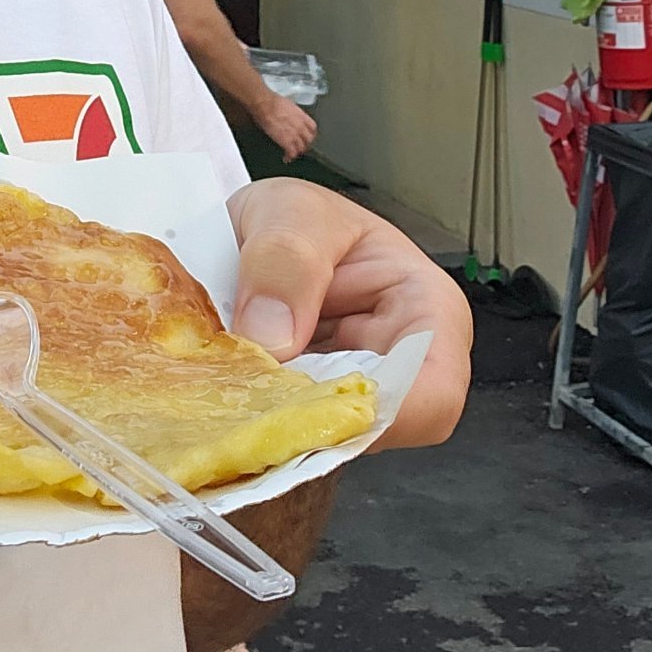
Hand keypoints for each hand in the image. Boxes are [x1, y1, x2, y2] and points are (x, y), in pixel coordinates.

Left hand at [227, 178, 470, 448]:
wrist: (249, 229)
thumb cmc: (294, 217)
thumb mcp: (291, 209)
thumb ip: (287, 258)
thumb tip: (275, 339)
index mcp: (426, 311)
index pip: (435, 394)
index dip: (381, 414)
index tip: (306, 408)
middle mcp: (398, 367)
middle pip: (372, 429)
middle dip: (306, 422)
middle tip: (238, 398)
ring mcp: (347, 395)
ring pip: (321, 441)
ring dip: (267, 424)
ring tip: (219, 386)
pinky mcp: (304, 412)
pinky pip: (284, 436)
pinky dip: (248, 421)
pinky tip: (217, 393)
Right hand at [253, 94, 317, 160]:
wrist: (265, 104)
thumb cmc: (273, 102)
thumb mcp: (289, 105)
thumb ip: (293, 114)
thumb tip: (290, 116)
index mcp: (302, 116)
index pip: (312, 128)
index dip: (310, 134)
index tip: (306, 136)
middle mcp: (300, 126)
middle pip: (309, 140)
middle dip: (305, 144)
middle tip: (300, 147)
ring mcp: (294, 134)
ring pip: (301, 148)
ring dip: (297, 152)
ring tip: (293, 154)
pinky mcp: (285, 141)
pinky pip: (291, 152)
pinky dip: (289, 156)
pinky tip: (286, 158)